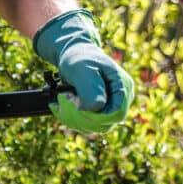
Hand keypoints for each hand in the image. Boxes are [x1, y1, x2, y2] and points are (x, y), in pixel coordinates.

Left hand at [31, 8, 132, 134]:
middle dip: (80, 116)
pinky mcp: (97, 112)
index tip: (75, 105)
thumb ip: (91, 88)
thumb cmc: (80, 58)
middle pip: (105, 124)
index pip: (116, 114)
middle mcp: (119, 100)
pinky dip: (69, 118)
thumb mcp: (83, 69)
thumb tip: (97, 108)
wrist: (74, 56)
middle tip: (63, 98)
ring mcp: (109, 107)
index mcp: (122, 87)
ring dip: (72, 118)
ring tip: (61, 99)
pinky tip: (59, 106)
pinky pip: (85, 125)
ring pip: (94, 128)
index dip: (95, 115)